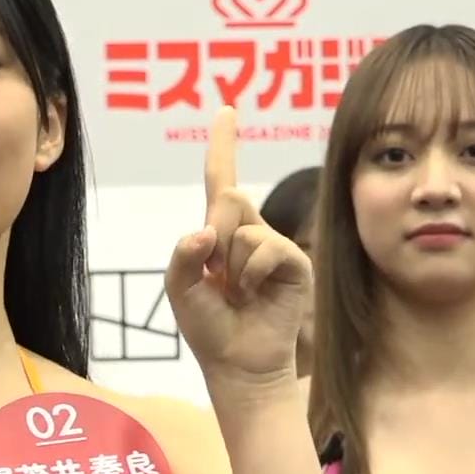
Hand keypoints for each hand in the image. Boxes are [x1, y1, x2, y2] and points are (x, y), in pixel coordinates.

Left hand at [165, 107, 312, 387]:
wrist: (237, 363)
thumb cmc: (208, 327)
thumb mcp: (179, 289)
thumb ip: (183, 255)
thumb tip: (207, 230)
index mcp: (219, 232)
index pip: (221, 179)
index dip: (224, 145)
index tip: (226, 110)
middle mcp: (249, 231)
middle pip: (227, 199)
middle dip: (212, 238)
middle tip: (216, 277)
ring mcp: (274, 245)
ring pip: (242, 228)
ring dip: (229, 266)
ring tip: (237, 293)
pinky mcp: (294, 262)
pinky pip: (264, 249)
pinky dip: (250, 276)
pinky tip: (254, 297)